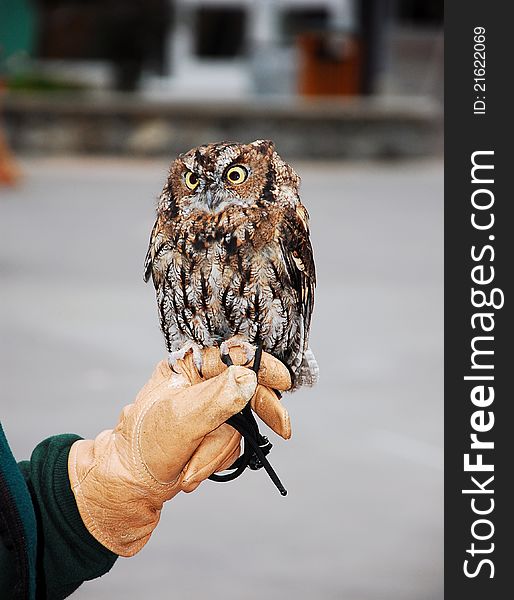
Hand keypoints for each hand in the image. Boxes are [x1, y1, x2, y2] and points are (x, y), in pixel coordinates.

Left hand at [68, 349, 290, 556]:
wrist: (129, 486)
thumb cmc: (145, 446)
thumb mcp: (180, 419)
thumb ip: (216, 399)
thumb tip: (249, 379)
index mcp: (188, 367)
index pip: (234, 355)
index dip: (262, 365)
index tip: (284, 382)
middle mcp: (201, 384)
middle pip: (245, 391)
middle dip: (256, 415)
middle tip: (284, 430)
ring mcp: (208, 410)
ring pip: (239, 424)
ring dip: (217, 452)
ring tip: (189, 469)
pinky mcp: (212, 432)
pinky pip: (232, 444)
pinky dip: (215, 460)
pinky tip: (191, 470)